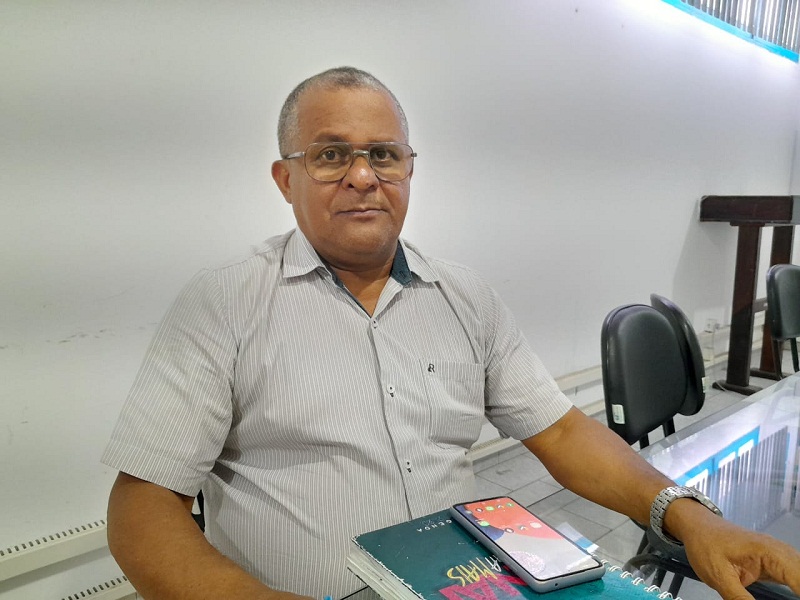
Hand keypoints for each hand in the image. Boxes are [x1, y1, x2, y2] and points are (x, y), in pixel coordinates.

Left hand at [681, 514, 799, 599]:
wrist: (696, 526)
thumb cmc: (705, 545)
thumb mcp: (718, 576)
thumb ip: (739, 599)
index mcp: (768, 552)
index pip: (799, 576)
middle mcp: (778, 551)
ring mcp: (776, 556)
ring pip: (799, 573)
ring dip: (799, 587)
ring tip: (795, 598)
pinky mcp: (772, 563)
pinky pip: (793, 575)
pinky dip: (796, 585)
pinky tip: (794, 593)